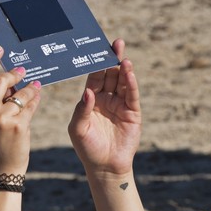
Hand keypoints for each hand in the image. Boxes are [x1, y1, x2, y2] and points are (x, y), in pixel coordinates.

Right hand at [0, 46, 38, 174]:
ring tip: (34, 88)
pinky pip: (30, 105)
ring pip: (20, 93)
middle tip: (22, 72)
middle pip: (1, 80)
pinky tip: (37, 97)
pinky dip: (35, 100)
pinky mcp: (17, 125)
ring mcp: (0, 118)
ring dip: (29, 88)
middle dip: (14, 74)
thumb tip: (11, 79)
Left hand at [68, 39, 140, 176]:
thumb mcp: (78, 129)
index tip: (97, 49)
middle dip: (112, 59)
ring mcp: (120, 104)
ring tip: (123, 56)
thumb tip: (88, 92)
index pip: (94, 77)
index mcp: (90, 100)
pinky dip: (131, 83)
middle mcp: (106, 99)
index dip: (96, 64)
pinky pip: (132, 94)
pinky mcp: (132, 112)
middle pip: (110, 75)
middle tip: (115, 43)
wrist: (105, 166)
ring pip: (122, 82)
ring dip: (123, 69)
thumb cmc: (87, 148)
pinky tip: (129, 72)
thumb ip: (82, 110)